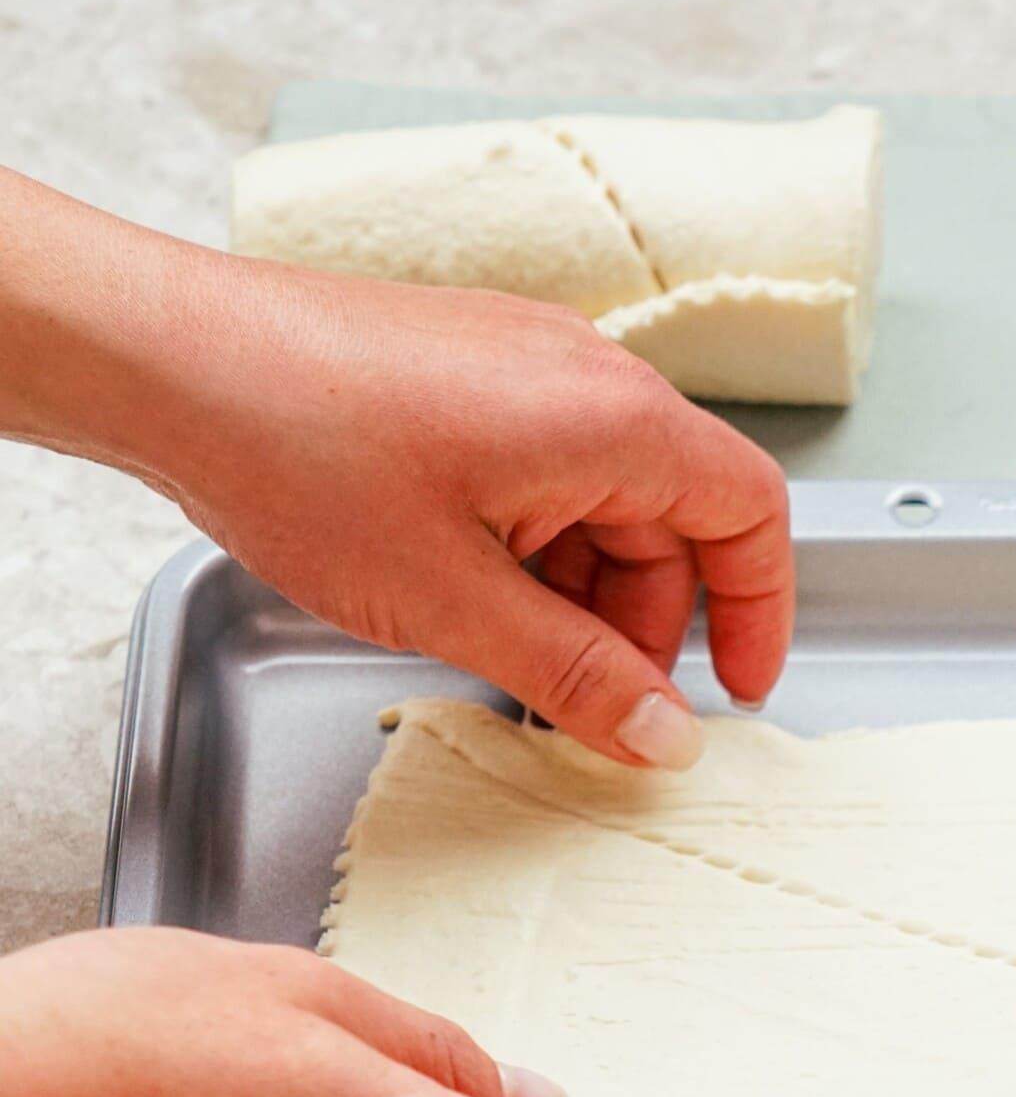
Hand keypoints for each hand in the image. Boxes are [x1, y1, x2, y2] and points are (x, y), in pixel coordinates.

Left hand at [0, 169, 792, 765]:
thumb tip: (662, 734)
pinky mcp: (472, 374)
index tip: (738, 692)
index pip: (748, 512)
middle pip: (674, 517)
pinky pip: (545, 472)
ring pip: (604, 502)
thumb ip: (576, 677)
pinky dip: (534, 548)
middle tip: (593, 708)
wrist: (174, 362)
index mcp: (612, 417)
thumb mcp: (455, 601)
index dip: (760, 611)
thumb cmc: (299, 448)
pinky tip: (472, 599)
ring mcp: (526, 367)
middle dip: (649, 625)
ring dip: (582, 594)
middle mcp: (586, 375)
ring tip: (511, 660)